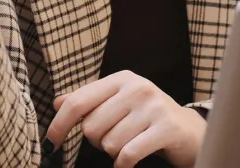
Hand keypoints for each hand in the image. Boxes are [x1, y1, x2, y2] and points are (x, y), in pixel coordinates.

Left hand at [47, 71, 206, 167]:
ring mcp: (153, 107)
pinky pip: (128, 154)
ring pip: (109, 144)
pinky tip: (130, 161)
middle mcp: (138, 88)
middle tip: (117, 137)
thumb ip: (89, 101)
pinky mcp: (166, 127)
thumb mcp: (118, 103)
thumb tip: (58, 102)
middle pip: (92, 128)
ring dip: (115, 153)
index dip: (59, 124)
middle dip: (99, 141)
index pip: (78, 101)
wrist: (188, 130)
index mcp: (122, 79)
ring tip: (131, 143)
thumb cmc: (146, 117)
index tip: (52, 142)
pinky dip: (124, 164)